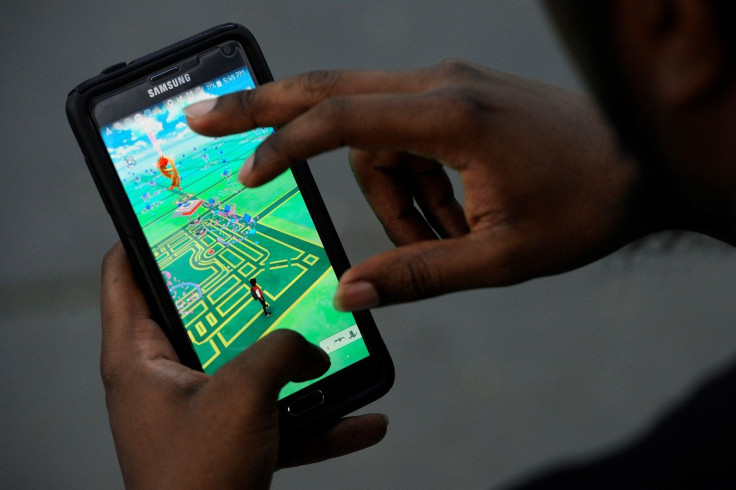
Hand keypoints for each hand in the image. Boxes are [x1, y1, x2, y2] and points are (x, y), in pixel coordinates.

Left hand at [100, 243, 387, 488]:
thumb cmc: (195, 481)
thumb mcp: (242, 394)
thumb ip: (283, 351)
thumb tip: (314, 349)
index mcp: (139, 356)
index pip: (125, 273)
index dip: (148, 235)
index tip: (183, 212)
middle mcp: (163, 378)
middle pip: (202, 315)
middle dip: (245, 294)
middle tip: (276, 265)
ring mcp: (199, 411)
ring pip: (249, 367)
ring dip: (294, 363)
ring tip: (331, 343)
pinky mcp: (230, 441)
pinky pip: (277, 419)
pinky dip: (316, 419)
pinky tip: (361, 420)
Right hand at [186, 60, 655, 309]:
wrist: (645, 164)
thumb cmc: (584, 206)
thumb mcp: (502, 257)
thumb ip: (419, 274)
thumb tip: (349, 293)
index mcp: (452, 117)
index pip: (341, 119)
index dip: (283, 144)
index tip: (245, 170)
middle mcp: (443, 87)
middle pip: (333, 89)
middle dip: (268, 107)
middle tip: (209, 115)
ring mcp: (451, 88)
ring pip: (376, 138)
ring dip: (392, 195)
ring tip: (445, 234)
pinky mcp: (459, 99)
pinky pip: (406, 139)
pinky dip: (412, 182)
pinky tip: (454, 213)